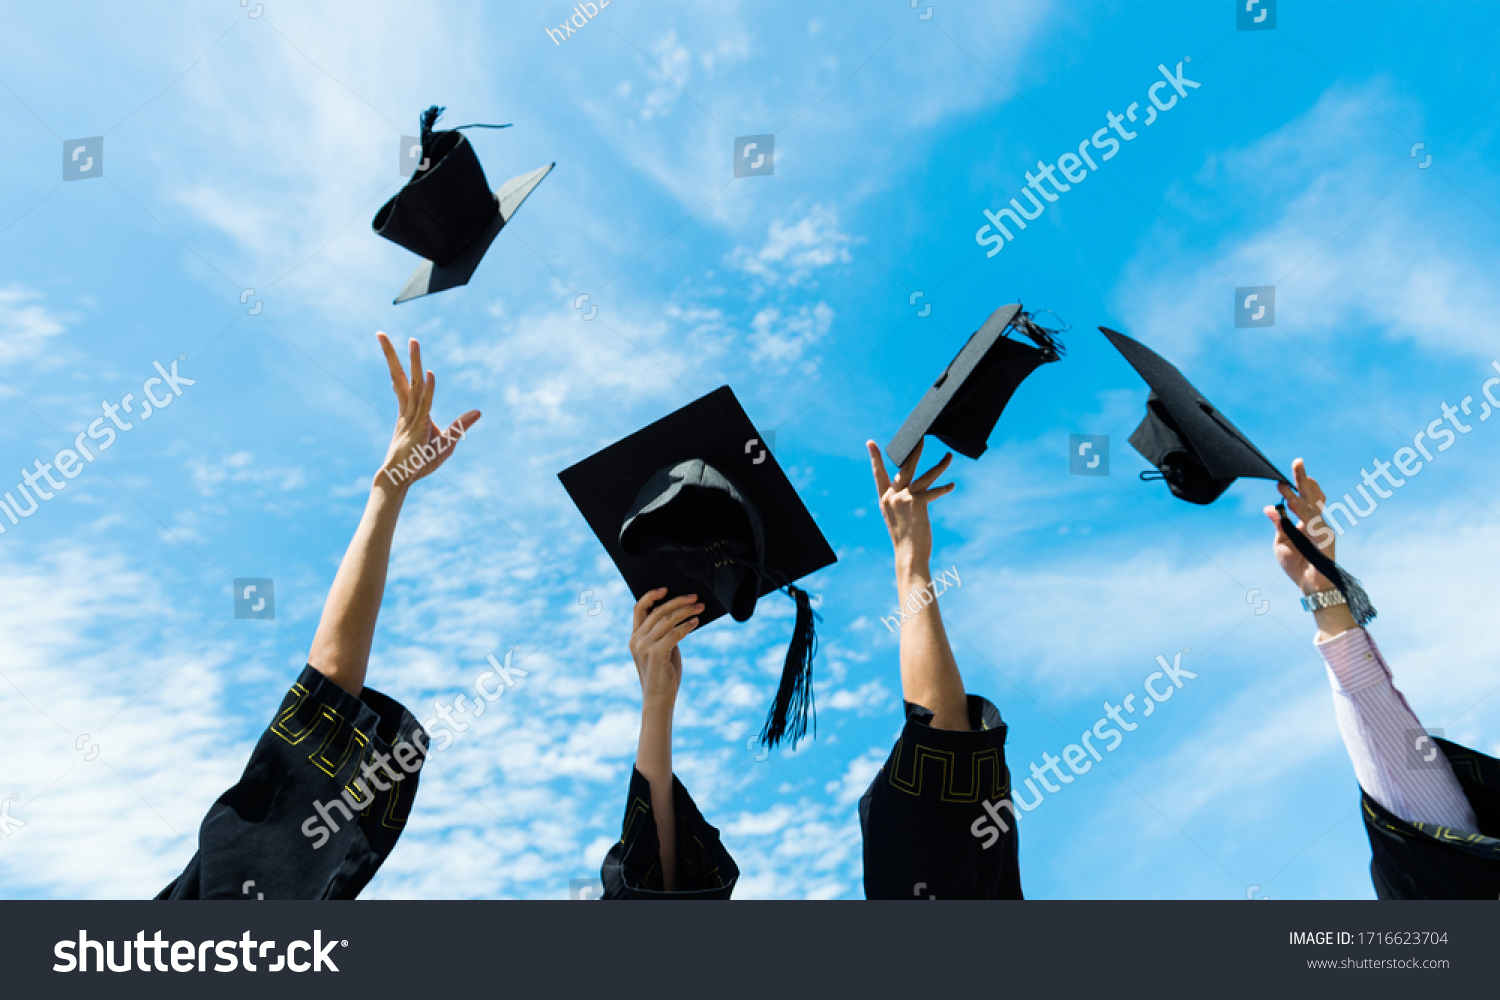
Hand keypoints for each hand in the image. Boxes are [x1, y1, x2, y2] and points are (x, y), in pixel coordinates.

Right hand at [375, 332, 480, 489]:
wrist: (402, 479)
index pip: (404, 383)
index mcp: (411, 411)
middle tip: (380, 333)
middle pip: (401, 376)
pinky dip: (429, 389)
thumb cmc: (421, 462)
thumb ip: (461, 424)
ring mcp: (412, 417)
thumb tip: (478, 411)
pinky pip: (425, 404)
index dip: (401, 365)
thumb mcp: (448, 441)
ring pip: (414, 384)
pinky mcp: (419, 427)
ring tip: (413, 340)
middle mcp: (408, 409)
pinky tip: (431, 373)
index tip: (396, 347)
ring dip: (415, 362)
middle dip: (393, 354)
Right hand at [628, 589, 701, 707]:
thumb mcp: (661, 650)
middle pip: (657, 611)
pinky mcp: (656, 654)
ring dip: (686, 612)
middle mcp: (637, 640)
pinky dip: (686, 626)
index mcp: (635, 638)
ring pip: (667, 620)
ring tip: (700, 608)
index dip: (651, 596)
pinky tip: (696, 622)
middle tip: (695, 597)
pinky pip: (674, 633)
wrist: (659, 700)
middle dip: (678, 602)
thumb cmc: (663, 675)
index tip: (666, 588)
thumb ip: (664, 633)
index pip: (638, 609)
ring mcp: (644, 647)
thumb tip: (680, 614)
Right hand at [867, 439, 953, 571]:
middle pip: (904, 467)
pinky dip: (944, 488)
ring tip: (949, 456)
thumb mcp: (898, 517)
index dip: (876, 458)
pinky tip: (952, 485)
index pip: (879, 474)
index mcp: (884, 499)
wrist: (908, 555)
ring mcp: (904, 498)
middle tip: (920, 436)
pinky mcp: (917, 503)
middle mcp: (892, 496)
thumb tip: (913, 489)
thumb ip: (901, 501)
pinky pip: (934, 492)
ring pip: (925, 476)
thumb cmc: (905, 539)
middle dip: (914, 451)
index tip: (871, 443)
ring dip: (940, 465)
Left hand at [1262, 458, 1336, 595]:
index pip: (1304, 498)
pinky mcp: (1325, 540)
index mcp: (1306, 522)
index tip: (1284, 475)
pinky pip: (1312, 524)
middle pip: (1311, 496)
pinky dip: (1302, 514)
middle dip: (1303, 479)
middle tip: (1297, 461)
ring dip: (1297, 495)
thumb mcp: (1281, 543)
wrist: (1310, 587)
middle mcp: (1316, 522)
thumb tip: (1270, 508)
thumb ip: (1279, 525)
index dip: (1297, 485)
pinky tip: (1292, 505)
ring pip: (1310, 508)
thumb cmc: (1297, 565)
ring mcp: (1322, 530)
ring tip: (1284, 485)